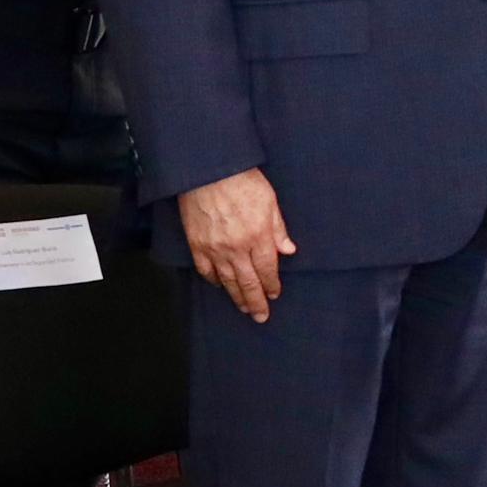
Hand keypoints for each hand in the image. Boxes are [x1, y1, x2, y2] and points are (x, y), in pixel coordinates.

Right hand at [179, 169, 296, 322]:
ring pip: (228, 281)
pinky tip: (220, 286)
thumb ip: (279, 228)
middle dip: (257, 302)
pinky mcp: (197, 245)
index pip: (267, 270)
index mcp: (258, 236)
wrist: (207, 170)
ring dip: (237, 297)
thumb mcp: (269, 200)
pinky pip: (206, 271)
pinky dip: (213, 281)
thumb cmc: (241, 180)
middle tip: (261, 315)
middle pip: (249, 283)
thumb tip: (289, 250)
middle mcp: (237, 248)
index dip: (271, 285)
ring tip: (244, 308)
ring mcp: (215, 249)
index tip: (274, 293)